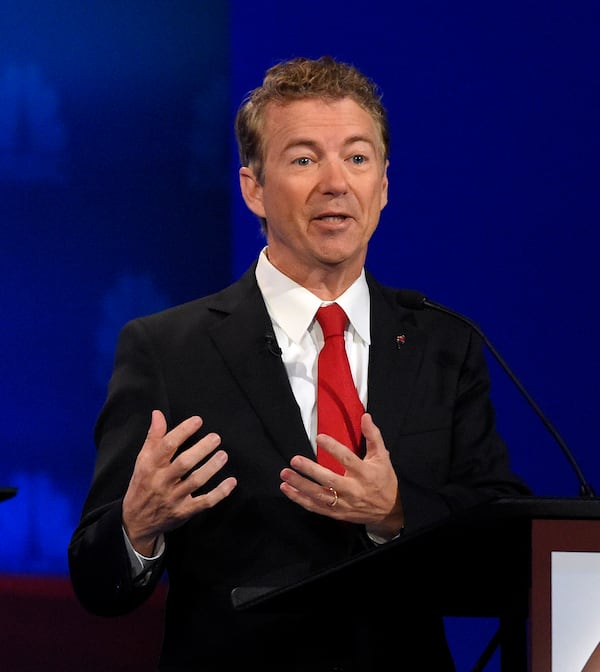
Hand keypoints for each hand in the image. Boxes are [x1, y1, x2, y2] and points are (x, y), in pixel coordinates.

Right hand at [122, 410, 236, 554]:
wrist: (136, 522)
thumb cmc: (142, 485)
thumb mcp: (142, 461)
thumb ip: (153, 437)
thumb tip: (158, 414)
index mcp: (150, 466)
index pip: (167, 445)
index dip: (183, 431)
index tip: (198, 420)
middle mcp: (161, 482)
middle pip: (184, 463)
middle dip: (201, 449)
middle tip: (216, 437)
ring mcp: (173, 498)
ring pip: (196, 481)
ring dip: (212, 467)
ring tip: (223, 455)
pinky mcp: (184, 512)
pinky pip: (204, 502)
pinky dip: (220, 492)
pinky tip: (231, 481)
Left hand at [279, 413, 403, 539]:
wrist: (390, 511)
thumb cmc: (384, 480)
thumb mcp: (382, 457)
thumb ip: (373, 436)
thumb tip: (365, 417)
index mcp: (365, 474)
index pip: (348, 459)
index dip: (333, 448)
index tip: (320, 437)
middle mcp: (354, 490)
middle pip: (330, 481)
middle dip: (311, 471)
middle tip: (295, 460)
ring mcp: (344, 504)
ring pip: (319, 496)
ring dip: (300, 486)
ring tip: (285, 474)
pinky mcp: (337, 513)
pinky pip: (315, 507)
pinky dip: (300, 499)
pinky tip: (288, 489)